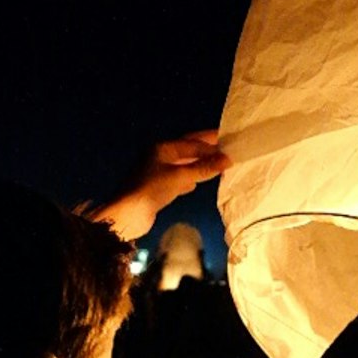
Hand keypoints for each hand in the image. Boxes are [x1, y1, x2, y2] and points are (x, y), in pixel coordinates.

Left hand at [86, 130, 230, 241]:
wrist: (127, 214)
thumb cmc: (151, 189)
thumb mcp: (180, 177)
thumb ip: (203, 168)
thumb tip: (228, 159)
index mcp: (163, 148)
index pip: (193, 142)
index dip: (212, 145)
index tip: (230, 145)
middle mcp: (160, 156)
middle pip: (188, 149)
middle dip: (206, 149)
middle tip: (226, 147)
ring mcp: (158, 172)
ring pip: (184, 164)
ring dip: (200, 164)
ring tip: (218, 164)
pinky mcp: (158, 187)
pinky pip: (179, 178)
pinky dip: (190, 178)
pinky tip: (197, 183)